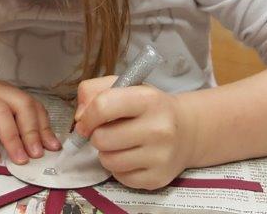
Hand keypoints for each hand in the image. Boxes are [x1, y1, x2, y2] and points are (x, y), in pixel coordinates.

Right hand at [0, 64, 60, 164]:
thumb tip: (22, 140)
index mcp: (0, 89)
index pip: (30, 103)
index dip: (44, 124)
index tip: (52, 145)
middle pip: (21, 105)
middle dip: (34, 131)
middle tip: (39, 154)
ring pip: (1, 113)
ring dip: (14, 138)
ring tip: (20, 159)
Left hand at [74, 76, 198, 189]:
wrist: (187, 130)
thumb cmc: (149, 107)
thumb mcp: (125, 87)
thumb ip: (93, 91)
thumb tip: (79, 118)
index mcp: (148, 99)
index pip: (103, 106)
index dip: (87, 116)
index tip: (85, 122)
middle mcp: (158, 128)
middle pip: (102, 139)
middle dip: (98, 136)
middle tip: (109, 131)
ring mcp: (160, 156)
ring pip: (108, 161)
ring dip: (107, 153)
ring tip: (121, 144)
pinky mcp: (157, 178)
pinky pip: (120, 178)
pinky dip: (119, 169)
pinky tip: (132, 157)